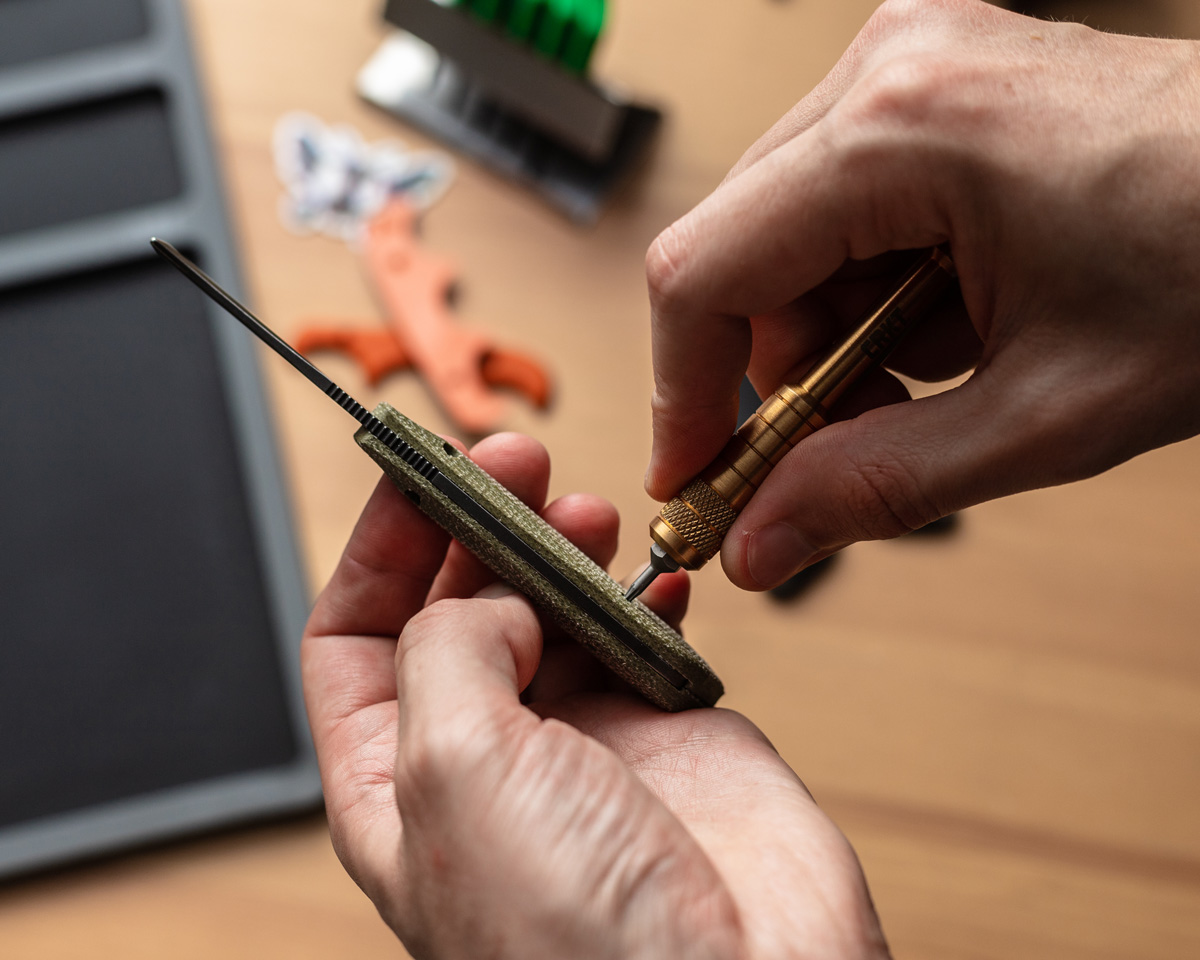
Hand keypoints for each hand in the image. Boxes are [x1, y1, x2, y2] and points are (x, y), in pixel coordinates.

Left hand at [303, 433, 888, 959]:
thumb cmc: (580, 946)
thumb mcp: (455, 768)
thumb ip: (449, 649)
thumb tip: (493, 595)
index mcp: (395, 782)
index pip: (354, 639)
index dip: (380, 549)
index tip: (421, 473)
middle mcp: (484, 758)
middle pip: (459, 608)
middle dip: (482, 526)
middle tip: (518, 464)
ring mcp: (580, 743)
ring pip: (553, 609)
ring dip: (563, 547)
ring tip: (587, 509)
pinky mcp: (667, 733)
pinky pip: (642, 635)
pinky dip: (646, 590)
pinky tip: (653, 573)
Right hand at [645, 0, 1199, 588]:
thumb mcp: (1046, 414)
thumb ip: (877, 485)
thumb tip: (759, 542)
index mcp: (905, 129)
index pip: (702, 273)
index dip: (681, 394)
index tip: (695, 476)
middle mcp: (890, 69)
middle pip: (735, 253)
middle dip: (771, 372)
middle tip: (828, 454)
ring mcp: (911, 64)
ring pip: (782, 234)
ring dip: (828, 335)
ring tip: (932, 377)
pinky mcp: (934, 83)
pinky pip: (836, 204)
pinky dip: (867, 288)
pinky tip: (945, 323)